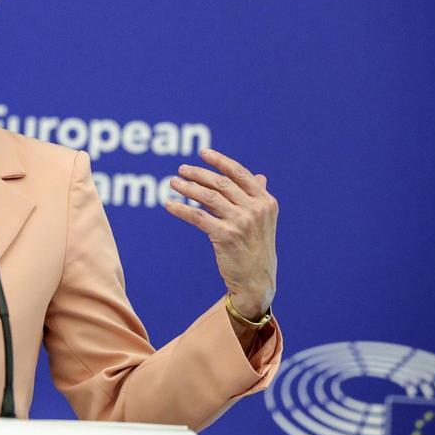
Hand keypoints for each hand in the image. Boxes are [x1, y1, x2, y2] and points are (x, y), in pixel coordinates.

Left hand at [165, 148, 277, 320]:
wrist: (256, 281)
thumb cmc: (257, 248)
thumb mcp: (264, 221)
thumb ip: (258, 197)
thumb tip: (259, 176)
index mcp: (266, 202)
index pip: (240, 173)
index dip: (220, 161)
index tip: (203, 152)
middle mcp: (255, 209)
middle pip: (221, 183)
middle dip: (199, 173)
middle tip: (181, 169)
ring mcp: (241, 222)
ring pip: (208, 197)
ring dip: (187, 187)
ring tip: (172, 182)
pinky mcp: (225, 236)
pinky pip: (198, 216)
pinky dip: (181, 208)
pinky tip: (169, 204)